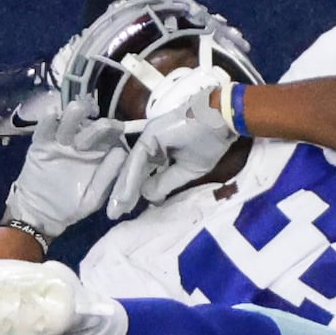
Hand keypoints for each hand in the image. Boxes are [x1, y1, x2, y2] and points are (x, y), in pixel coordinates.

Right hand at [5, 96, 128, 240]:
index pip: (110, 135)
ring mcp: (61, 140)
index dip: (114, 130)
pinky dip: (47, 122)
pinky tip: (51, 115)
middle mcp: (81, 141)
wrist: (39, 214)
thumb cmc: (71, 205)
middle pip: (90, 125)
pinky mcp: (41, 143)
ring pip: (68, 122)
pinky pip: (44, 130)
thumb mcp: (92, 197)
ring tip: (77, 108)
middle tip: (99, 128)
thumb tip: (121, 152)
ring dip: (73, 115)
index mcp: (99, 152)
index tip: (118, 129)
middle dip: (95, 125)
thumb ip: (107, 176)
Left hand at [106, 65, 236, 218]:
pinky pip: (138, 159)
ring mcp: (149, 137)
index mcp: (161, 151)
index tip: (123, 211)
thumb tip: (146, 195)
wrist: (222, 120)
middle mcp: (151, 143)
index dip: (134, 191)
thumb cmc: (210, 142)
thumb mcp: (188, 170)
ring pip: (132, 167)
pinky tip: (125, 195)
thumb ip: (165, 182)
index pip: (142, 174)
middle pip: (133, 171)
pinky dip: (131, 178)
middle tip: (113, 214)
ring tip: (115, 209)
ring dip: (123, 189)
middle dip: (122, 193)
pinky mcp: (150, 134)